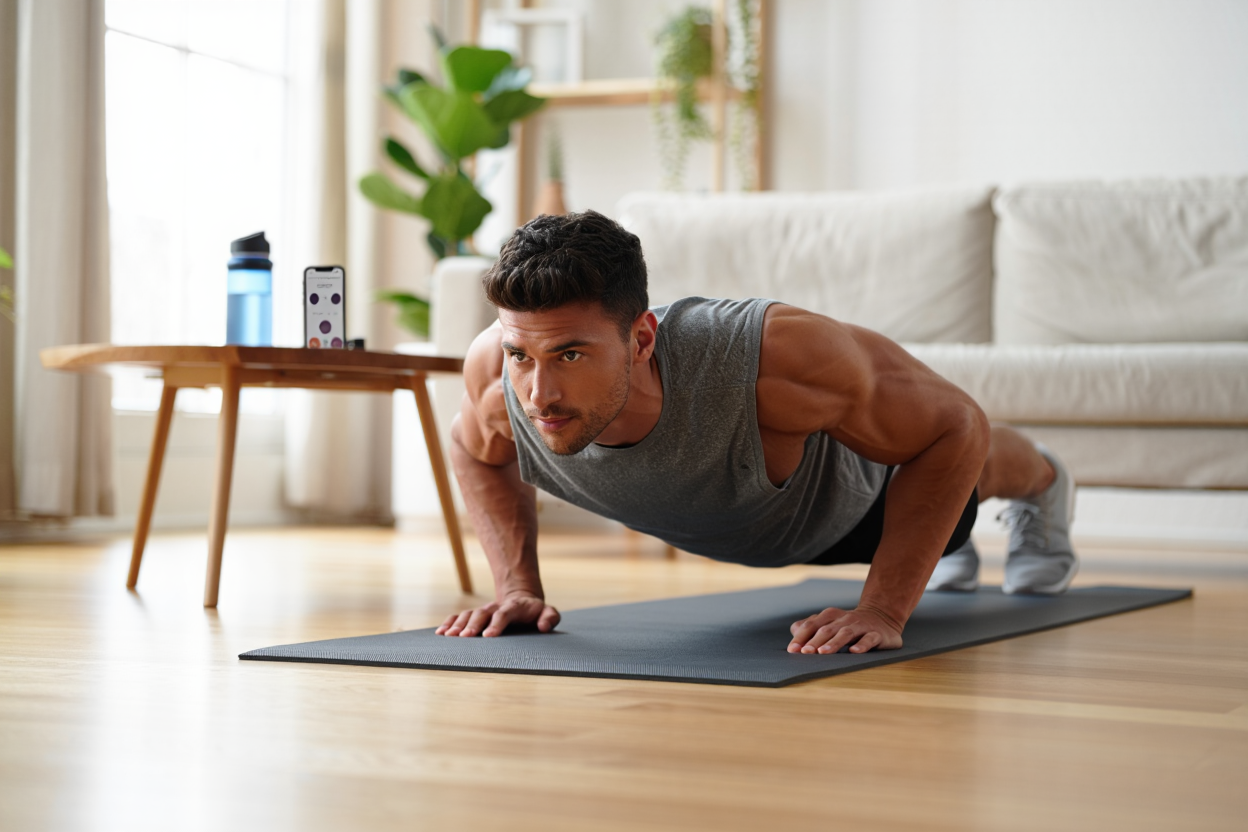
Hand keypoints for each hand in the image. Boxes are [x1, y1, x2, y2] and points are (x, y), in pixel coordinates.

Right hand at [435, 592, 559, 637]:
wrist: (520, 599)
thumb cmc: (534, 611)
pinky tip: (441, 633)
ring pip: (468, 615)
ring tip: (448, 637)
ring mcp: (483, 610)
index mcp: (513, 607)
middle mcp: (495, 608)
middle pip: (481, 614)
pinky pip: (459, 617)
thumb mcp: (548, 612)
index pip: (504, 614)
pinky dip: (449, 623)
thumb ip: (550, 617)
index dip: (496, 624)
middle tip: (463, 638)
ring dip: (458, 625)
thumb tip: (543, 627)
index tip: (488, 636)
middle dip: (472, 626)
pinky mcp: (474, 615)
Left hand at [788, 605, 903, 654]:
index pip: (812, 625)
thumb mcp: (829, 623)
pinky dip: (862, 645)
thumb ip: (811, 628)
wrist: (882, 616)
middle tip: (805, 653)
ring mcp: (861, 626)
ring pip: (846, 633)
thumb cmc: (849, 625)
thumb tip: (794, 635)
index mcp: (830, 616)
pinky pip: (869, 639)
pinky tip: (854, 651)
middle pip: (827, 630)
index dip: (801, 637)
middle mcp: (844, 619)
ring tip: (823, 652)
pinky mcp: (876, 634)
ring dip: (834, 643)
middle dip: (815, 641)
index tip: (792, 650)